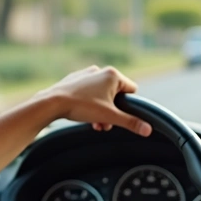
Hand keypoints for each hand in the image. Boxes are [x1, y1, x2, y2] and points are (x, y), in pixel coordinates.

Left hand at [35, 66, 151, 135]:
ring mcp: (87, 74)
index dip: (128, 105)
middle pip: (116, 94)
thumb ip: (130, 122)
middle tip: (104, 123)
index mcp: (113, 75)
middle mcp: (101, 71)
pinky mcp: (75, 79)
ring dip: (101, 110)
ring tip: (94, 122)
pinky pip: (89, 92)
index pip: (132, 90)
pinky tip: (83, 113)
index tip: (118, 115)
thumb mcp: (109, 117)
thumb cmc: (81, 107)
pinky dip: (89, 103)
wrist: (52, 103)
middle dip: (112, 111)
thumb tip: (148, 129)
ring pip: (102, 94)